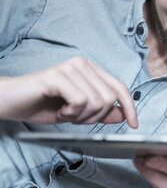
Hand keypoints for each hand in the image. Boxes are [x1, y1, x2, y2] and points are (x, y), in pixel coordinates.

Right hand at [0, 57, 137, 127]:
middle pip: (109, 98)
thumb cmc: (42, 104)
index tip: (134, 123)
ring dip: (81, 116)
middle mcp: (83, 64)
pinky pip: (80, 100)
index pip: (120, 87)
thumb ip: (101, 111)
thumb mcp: (78, 112)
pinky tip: (58, 110)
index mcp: (91, 70)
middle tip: (75, 117)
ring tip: (65, 113)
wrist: (10, 101)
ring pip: (96, 101)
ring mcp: (71, 68)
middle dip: (95, 117)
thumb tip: (123, 114)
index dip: (129, 106)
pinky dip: (70, 113)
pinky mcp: (58, 76)